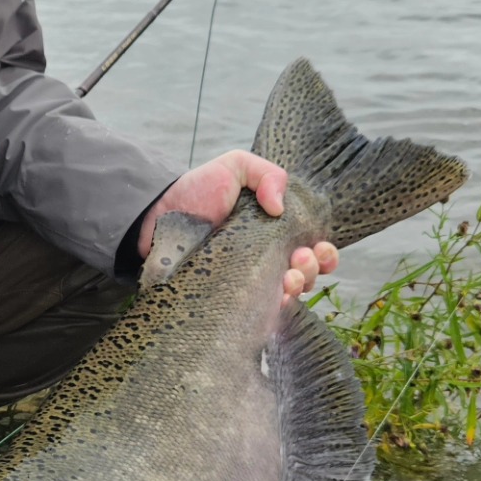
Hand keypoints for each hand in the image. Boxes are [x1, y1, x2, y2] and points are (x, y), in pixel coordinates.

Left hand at [138, 150, 339, 305]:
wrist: (155, 217)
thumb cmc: (195, 192)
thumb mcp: (234, 168)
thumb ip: (266, 174)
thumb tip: (280, 207)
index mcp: (274, 231)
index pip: (312, 248)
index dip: (325, 253)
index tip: (318, 248)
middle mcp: (266, 259)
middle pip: (306, 274)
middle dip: (312, 268)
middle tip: (298, 259)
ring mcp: (248, 281)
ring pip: (288, 295)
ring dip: (298, 287)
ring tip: (287, 277)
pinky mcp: (229, 298)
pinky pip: (260, 312)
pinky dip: (275, 308)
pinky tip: (275, 298)